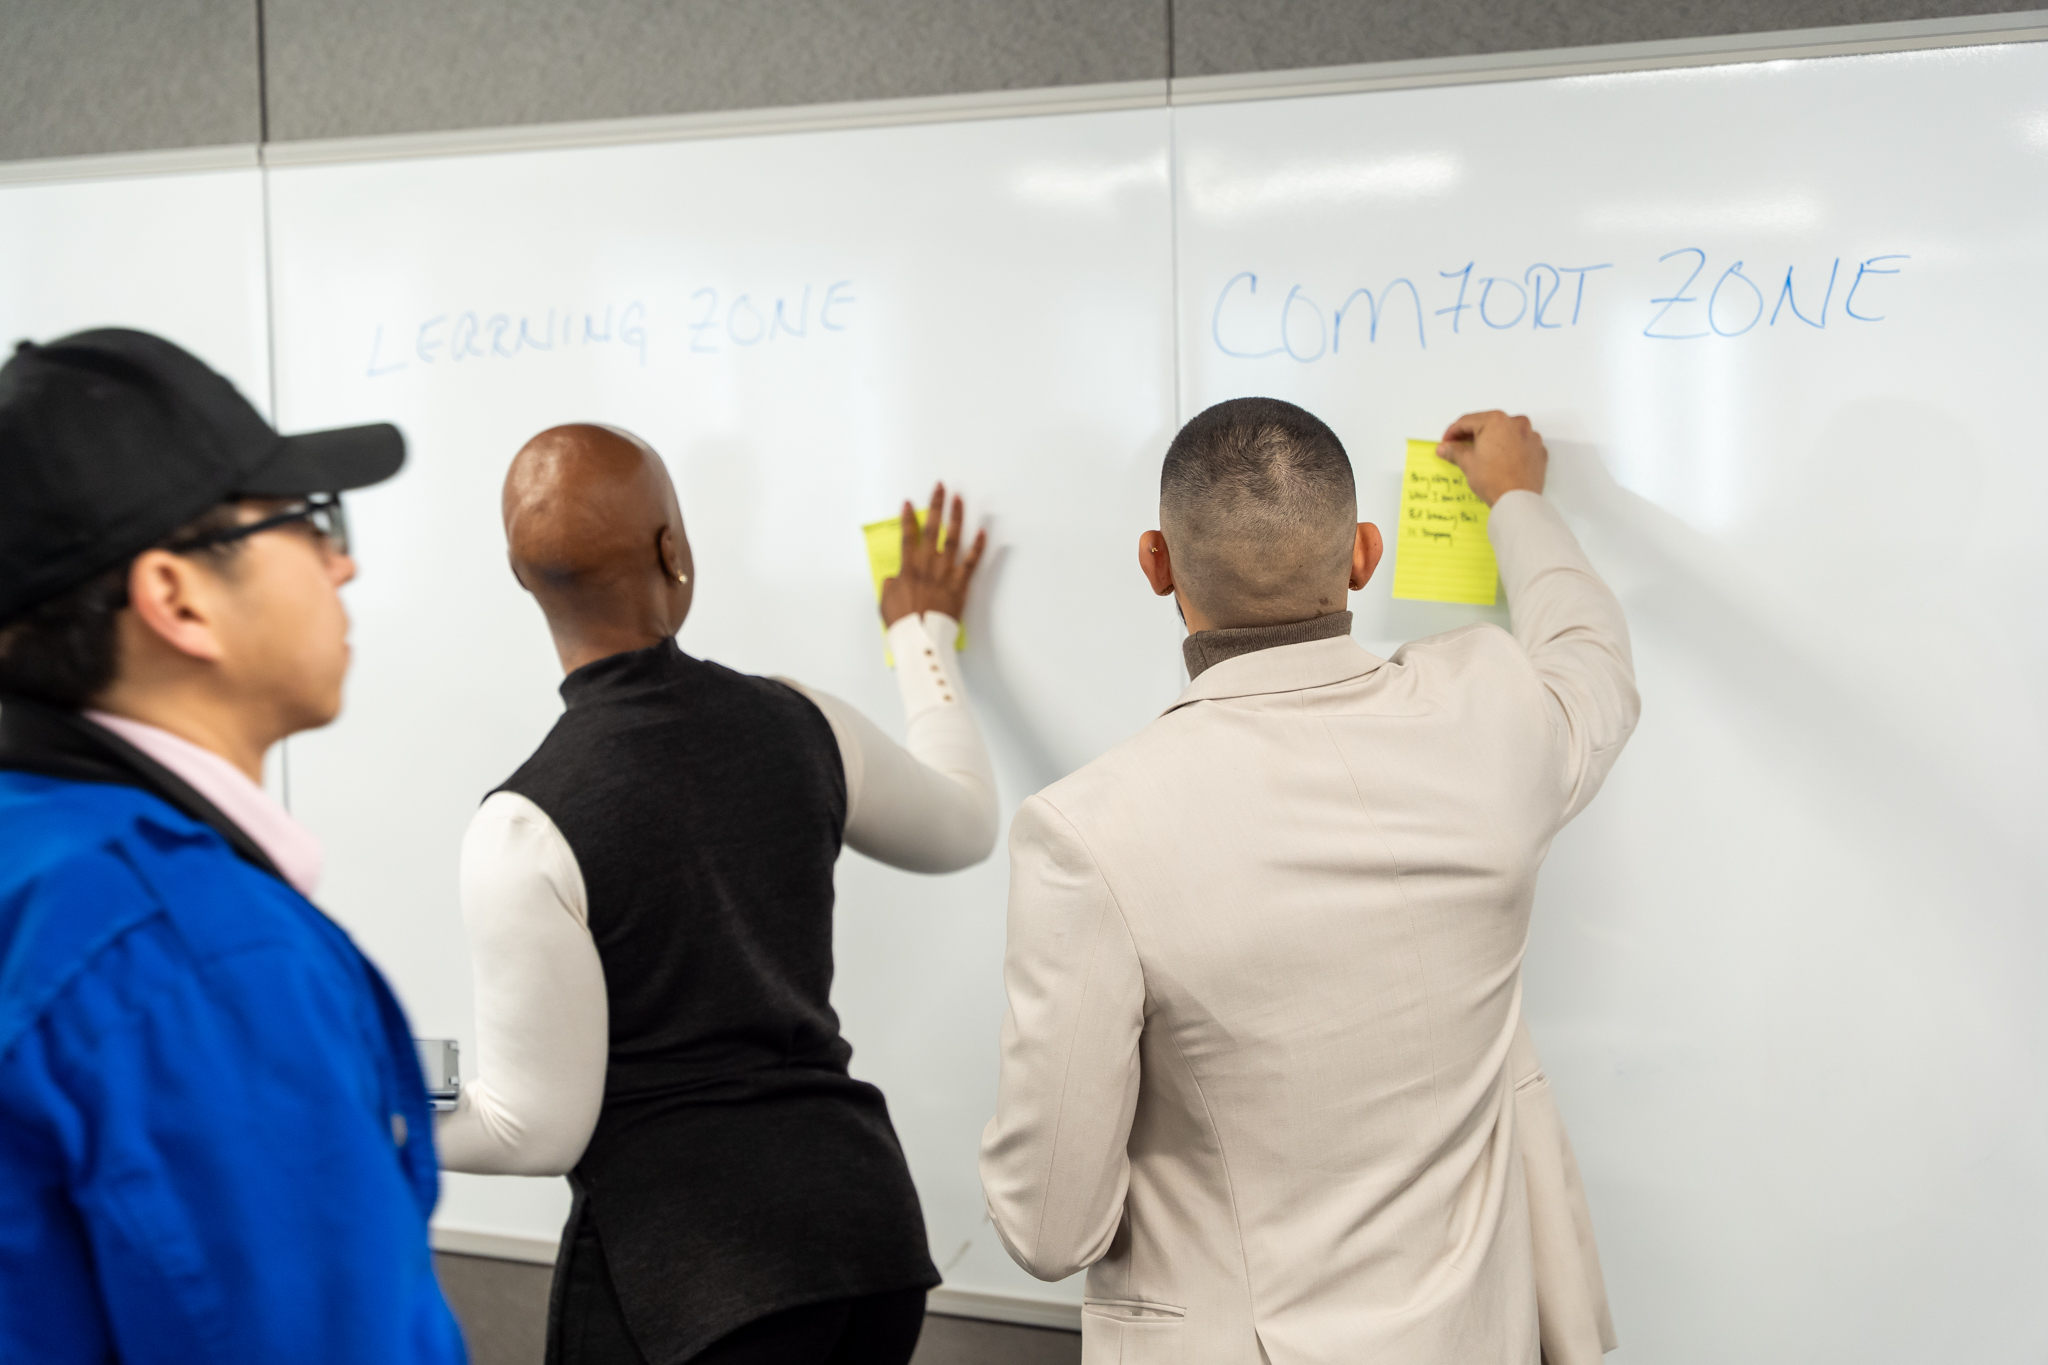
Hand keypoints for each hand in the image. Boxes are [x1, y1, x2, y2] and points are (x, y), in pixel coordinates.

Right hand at [880, 482, 986, 627]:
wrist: (921, 638)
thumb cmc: (903, 622)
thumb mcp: (886, 599)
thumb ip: (891, 583)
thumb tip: (896, 577)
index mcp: (908, 567)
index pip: (907, 535)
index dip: (907, 517)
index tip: (908, 503)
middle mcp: (928, 564)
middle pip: (932, 528)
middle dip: (935, 505)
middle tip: (940, 487)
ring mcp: (946, 572)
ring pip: (953, 538)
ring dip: (956, 517)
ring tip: (959, 500)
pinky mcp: (960, 584)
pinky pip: (972, 561)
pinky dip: (978, 546)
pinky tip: (983, 531)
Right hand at [1437, 410, 1546, 505]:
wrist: (1518, 501)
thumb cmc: (1493, 479)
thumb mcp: (1467, 463)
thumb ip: (1454, 450)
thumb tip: (1444, 448)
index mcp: (1496, 420)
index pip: (1467, 422)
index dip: (1452, 432)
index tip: (1446, 443)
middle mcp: (1516, 423)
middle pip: (1488, 425)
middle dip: (1473, 436)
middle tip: (1460, 448)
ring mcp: (1531, 436)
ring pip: (1506, 433)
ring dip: (1493, 441)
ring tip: (1482, 456)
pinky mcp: (1539, 450)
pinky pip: (1520, 444)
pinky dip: (1509, 449)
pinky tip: (1501, 461)